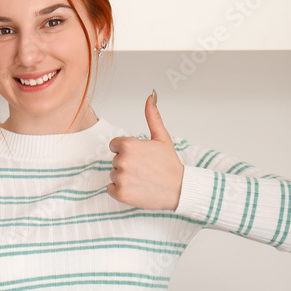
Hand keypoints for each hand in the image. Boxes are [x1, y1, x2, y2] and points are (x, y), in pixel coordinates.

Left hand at [107, 91, 184, 209]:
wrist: (179, 189)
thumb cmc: (170, 164)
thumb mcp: (162, 138)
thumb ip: (152, 117)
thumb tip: (151, 96)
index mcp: (128, 145)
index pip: (114, 145)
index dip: (126, 150)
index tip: (139, 156)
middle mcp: (122, 160)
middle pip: (114, 160)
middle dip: (127, 164)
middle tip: (144, 169)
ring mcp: (120, 178)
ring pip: (113, 175)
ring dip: (124, 178)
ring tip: (142, 179)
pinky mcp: (120, 193)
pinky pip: (111, 189)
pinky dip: (121, 191)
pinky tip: (136, 188)